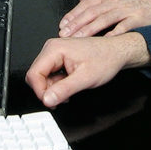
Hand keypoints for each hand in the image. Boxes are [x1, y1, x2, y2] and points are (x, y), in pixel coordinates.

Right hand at [25, 33, 150, 107]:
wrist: (116, 52)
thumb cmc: (105, 59)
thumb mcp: (85, 78)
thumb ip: (64, 90)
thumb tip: (46, 99)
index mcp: (55, 49)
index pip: (34, 74)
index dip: (40, 91)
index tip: (51, 101)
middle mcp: (52, 48)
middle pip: (36, 75)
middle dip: (46, 90)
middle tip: (62, 98)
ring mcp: (55, 52)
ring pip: (42, 76)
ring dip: (53, 88)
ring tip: (69, 91)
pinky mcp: (58, 57)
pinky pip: (49, 74)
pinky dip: (57, 84)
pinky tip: (69, 85)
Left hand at [58, 0, 150, 37]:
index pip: (86, 5)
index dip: (73, 14)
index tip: (63, 24)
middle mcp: (115, 1)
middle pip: (92, 12)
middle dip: (76, 24)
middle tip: (65, 34)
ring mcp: (126, 9)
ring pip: (104, 19)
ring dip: (89, 30)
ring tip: (78, 39)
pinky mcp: (138, 18)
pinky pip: (124, 27)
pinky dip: (114, 34)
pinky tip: (104, 41)